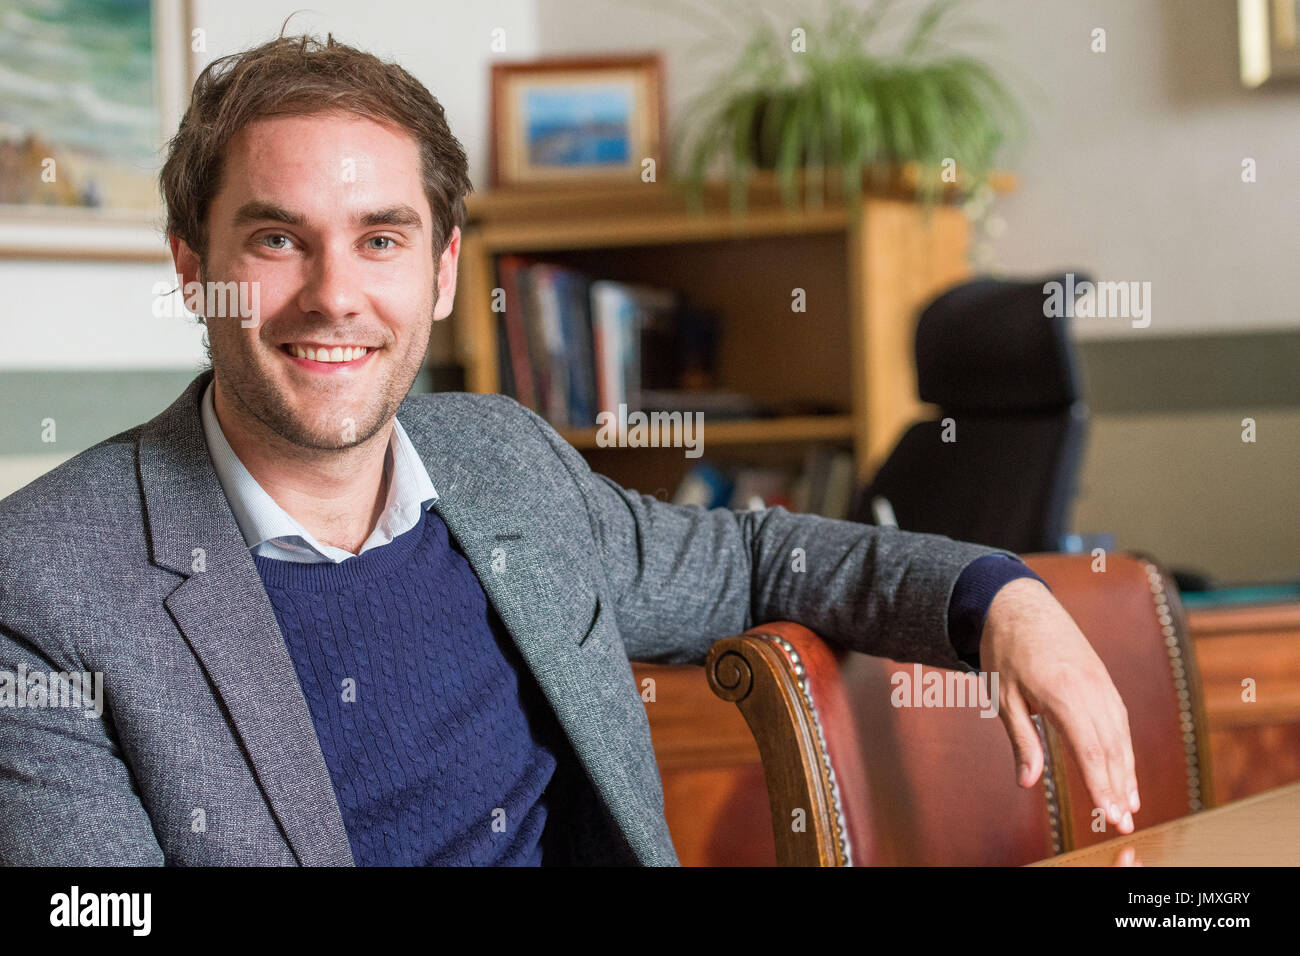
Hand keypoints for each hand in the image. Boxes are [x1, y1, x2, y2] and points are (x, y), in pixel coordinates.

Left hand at [979, 578, 1140, 833]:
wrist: (1017, 603)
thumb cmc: (1004, 650)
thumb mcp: (1002, 696)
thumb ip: (1021, 741)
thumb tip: (1027, 782)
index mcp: (1062, 692)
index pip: (1089, 749)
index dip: (1101, 784)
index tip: (1108, 814)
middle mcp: (1090, 688)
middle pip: (1111, 746)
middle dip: (1119, 787)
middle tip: (1123, 822)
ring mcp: (1100, 681)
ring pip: (1121, 733)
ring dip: (1127, 771)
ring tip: (1130, 804)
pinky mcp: (1103, 677)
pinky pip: (1119, 717)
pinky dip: (1125, 746)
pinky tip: (1126, 768)